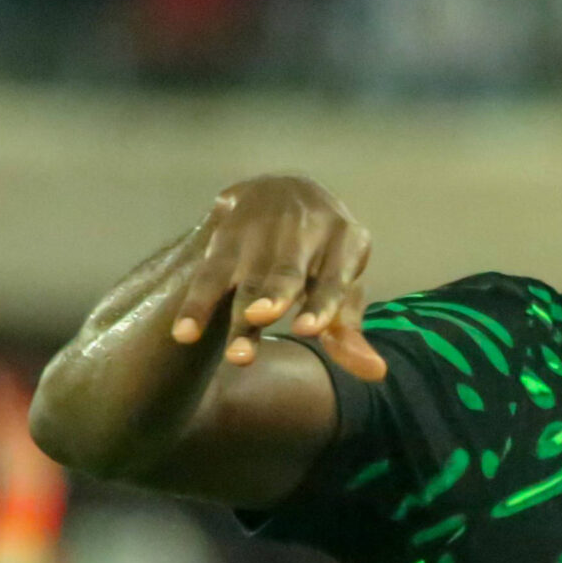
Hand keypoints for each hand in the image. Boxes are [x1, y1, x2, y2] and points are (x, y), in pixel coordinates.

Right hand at [168, 175, 384, 379]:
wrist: (281, 189)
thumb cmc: (323, 253)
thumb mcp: (342, 280)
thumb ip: (349, 330)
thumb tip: (376, 373)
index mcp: (344, 241)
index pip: (333, 276)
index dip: (322, 303)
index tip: (307, 330)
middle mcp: (303, 232)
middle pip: (286, 272)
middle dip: (274, 295)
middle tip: (261, 318)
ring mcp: (261, 234)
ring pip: (247, 277)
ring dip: (238, 313)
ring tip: (235, 355)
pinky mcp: (226, 240)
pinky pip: (209, 274)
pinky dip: (197, 305)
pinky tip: (185, 335)